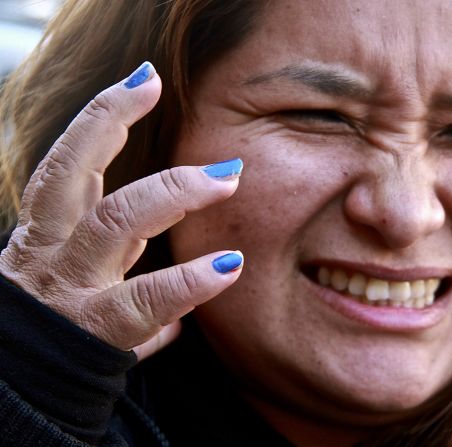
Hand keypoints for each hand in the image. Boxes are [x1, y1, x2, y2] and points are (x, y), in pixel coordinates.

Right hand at [0, 62, 243, 358]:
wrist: (16, 400)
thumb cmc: (52, 341)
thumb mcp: (77, 297)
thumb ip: (123, 287)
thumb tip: (177, 318)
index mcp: (47, 236)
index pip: (68, 164)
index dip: (102, 117)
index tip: (142, 79)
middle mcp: (52, 252)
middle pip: (71, 172)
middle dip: (109, 123)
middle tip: (158, 90)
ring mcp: (72, 287)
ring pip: (113, 222)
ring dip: (173, 194)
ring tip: (226, 177)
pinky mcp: (95, 329)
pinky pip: (145, 300)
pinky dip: (189, 281)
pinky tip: (229, 266)